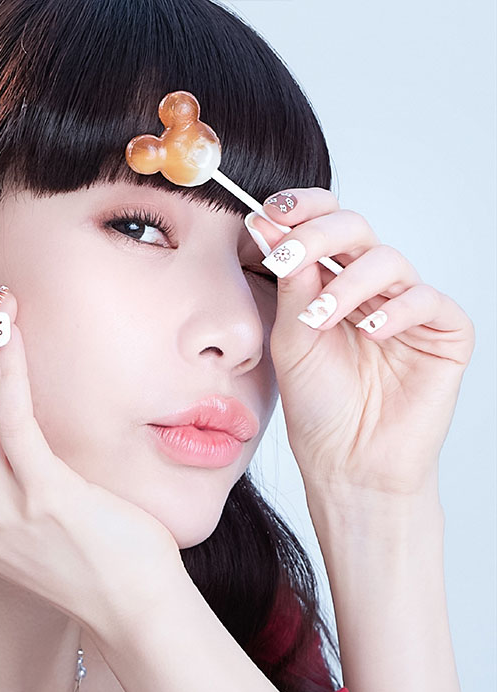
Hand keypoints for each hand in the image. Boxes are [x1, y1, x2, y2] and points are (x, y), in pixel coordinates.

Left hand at [249, 189, 474, 498]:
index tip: (270, 212)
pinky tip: (372, 331)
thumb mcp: (292, 338)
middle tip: (290, 254)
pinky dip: (399, 309)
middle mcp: (369, 289)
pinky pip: (428, 300)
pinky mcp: (443, 333)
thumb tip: (268, 226)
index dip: (302, 210)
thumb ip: (290, 284)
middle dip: (319, 234)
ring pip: (388, 261)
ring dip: (350, 283)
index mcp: (331, 283)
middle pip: (355, 229)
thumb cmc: (317, 404)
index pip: (323, 226)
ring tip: (321, 317)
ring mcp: (407, 308)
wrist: (346, 462)